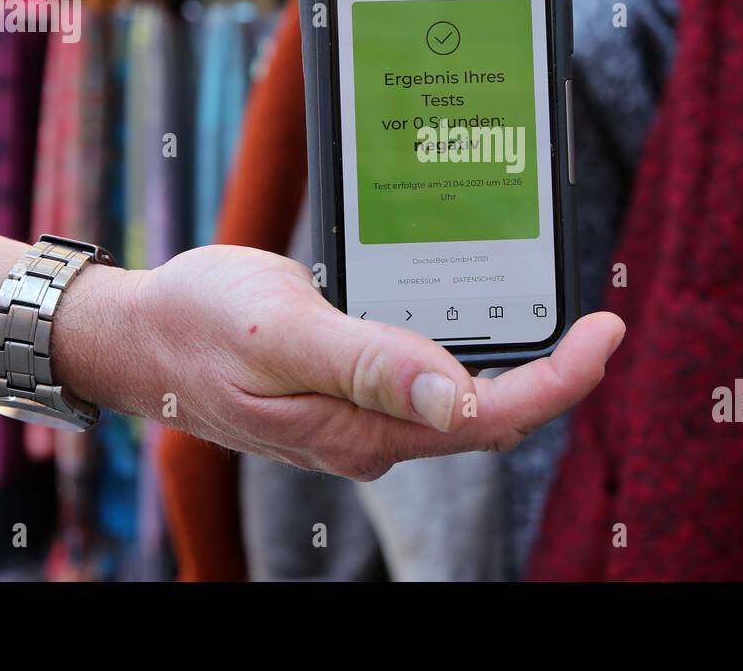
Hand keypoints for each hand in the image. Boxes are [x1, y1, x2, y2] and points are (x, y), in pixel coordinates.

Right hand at [78, 246, 623, 480]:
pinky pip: (422, 379)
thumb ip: (370, 363)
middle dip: (552, 372)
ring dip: (510, 361)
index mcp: (362, 428)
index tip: (605, 329)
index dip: (560, 380)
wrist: (138, 336)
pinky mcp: (346, 393)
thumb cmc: (200, 324)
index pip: (489, 416)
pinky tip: (470, 311)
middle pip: (487, 414)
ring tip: (549, 309)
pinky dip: (461, 348)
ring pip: (458, 398)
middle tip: (594, 315)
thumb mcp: (283, 332)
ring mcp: (358, 417)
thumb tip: (460, 393)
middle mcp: (369, 434)